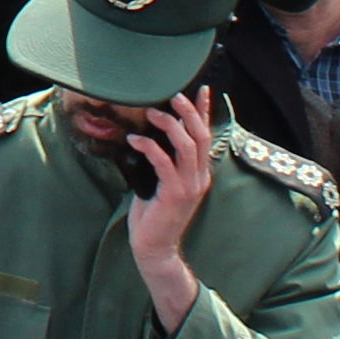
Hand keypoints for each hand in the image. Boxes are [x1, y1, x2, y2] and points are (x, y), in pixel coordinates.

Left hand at [120, 89, 219, 327]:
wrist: (154, 248)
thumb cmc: (153, 215)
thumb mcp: (161, 183)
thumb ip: (163, 163)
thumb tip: (149, 138)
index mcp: (199, 174)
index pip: (205, 137)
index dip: (204, 113)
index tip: (201, 90)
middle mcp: (199, 177)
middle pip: (200, 136)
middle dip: (189, 111)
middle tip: (174, 94)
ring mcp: (189, 186)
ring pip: (186, 145)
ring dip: (169, 124)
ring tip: (151, 112)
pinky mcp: (174, 194)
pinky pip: (163, 162)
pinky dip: (148, 147)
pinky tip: (134, 140)